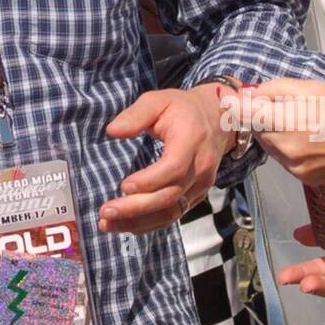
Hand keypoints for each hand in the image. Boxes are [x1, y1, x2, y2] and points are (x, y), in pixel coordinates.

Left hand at [100, 85, 231, 233]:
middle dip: (136, 208)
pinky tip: (126, 225)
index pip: (174, 167)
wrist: (219, 119)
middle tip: (106, 211)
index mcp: (191, 140)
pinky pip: (174, 214)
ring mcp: (200, 185)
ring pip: (171, 212)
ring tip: (108, 224)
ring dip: (139, 222)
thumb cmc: (182, 109)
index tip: (123, 185)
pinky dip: (149, 223)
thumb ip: (136, 115)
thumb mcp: (158, 100)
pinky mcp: (196, 195)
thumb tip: (112, 131)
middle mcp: (199, 167)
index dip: (149, 181)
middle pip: (170, 196)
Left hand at [220, 79, 324, 183]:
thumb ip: (275, 89)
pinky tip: (307, 139)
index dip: (235, 104)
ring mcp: (293, 167)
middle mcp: (286, 148)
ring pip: (268, 145)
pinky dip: (287, 148)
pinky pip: (282, 159)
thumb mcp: (311, 87)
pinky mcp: (301, 178)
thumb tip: (252, 93)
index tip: (227, 99)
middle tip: (279, 107)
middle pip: (256, 129)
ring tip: (299, 122)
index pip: (245, 113)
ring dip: (273, 133)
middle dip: (261, 117)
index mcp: (287, 121)